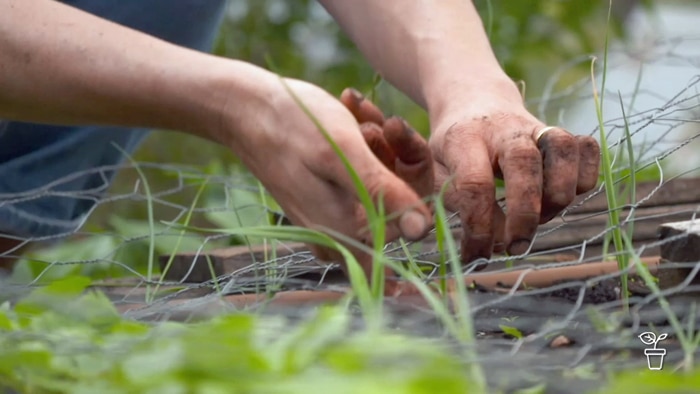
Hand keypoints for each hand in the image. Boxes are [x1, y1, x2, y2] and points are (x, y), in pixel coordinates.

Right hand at [222, 78, 432, 286]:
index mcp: (347, 233)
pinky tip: (348, 116)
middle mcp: (341, 236)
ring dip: (379, 146)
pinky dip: (362, 147)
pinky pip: (362, 179)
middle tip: (375, 122)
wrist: (246, 109)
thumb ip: (383, 194)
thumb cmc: (293, 125)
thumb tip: (422, 232)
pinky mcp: (330, 200)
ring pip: (382, 187)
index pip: (408, 226)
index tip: (395, 141)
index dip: (414, 185)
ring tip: (354, 114)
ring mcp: (334, 219)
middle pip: (397, 206)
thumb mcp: (343, 153)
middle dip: (394, 157)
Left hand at [429, 100, 599, 266]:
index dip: (479, 226)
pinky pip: (587, 150)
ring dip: (557, 196)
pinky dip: (584, 178)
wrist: (475, 102)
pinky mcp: (563, 131)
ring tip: (540, 216)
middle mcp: (505, 129)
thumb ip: (456, 202)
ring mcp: (538, 126)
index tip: (477, 255)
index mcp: (464, 138)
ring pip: (563, 152)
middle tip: (516, 246)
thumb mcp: (437, 172)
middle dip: (524, 214)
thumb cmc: (454, 149)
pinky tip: (561, 194)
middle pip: (523, 163)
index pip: (474, 184)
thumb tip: (495, 237)